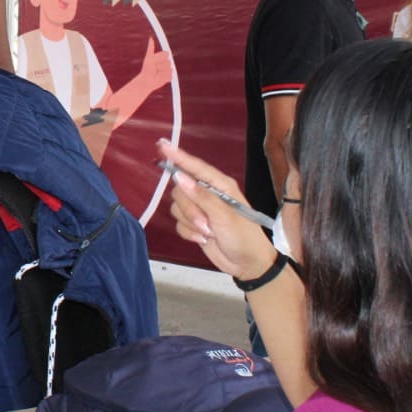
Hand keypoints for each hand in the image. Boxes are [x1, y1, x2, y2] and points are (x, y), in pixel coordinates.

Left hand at [138, 40, 173, 92]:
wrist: (146, 80)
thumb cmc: (146, 69)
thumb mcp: (149, 57)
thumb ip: (151, 48)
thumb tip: (150, 38)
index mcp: (162, 57)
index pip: (166, 54)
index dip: (160, 58)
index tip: (154, 61)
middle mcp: (167, 63)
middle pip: (168, 62)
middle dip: (160, 65)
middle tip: (154, 68)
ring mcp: (169, 70)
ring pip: (169, 69)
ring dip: (161, 72)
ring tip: (156, 74)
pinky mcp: (170, 77)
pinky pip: (170, 76)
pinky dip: (164, 77)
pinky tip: (159, 78)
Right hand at [160, 140, 277, 280]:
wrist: (248, 264)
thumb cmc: (244, 236)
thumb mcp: (225, 216)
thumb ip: (201, 196)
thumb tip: (179, 177)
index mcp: (220, 185)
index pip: (195, 167)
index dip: (178, 156)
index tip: (162, 146)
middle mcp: (208, 194)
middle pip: (181, 190)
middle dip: (189, 208)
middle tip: (205, 223)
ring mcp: (200, 210)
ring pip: (177, 207)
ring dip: (190, 222)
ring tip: (208, 233)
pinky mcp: (194, 225)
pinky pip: (178, 223)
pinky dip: (188, 233)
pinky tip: (203, 239)